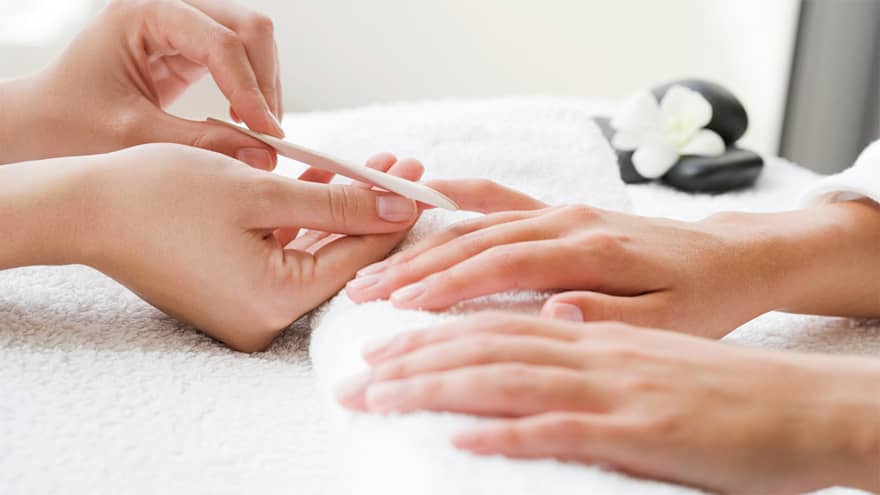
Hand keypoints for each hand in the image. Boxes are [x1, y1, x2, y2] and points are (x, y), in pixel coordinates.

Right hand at [0, 144, 422, 350]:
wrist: (85, 207)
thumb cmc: (162, 196)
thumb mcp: (260, 194)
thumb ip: (336, 204)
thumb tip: (399, 209)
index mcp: (274, 304)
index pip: (359, 258)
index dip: (395, 217)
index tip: (425, 183)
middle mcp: (265, 318)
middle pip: (340, 254)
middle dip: (371, 206)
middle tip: (407, 168)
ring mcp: (247, 307)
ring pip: (313, 248)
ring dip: (340, 206)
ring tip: (379, 166)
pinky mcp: (234, 290)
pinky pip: (282, 250)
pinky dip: (303, 218)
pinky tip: (330, 180)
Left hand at [1, 0, 282, 167]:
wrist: (41, 124)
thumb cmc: (68, 124)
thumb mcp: (133, 137)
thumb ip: (200, 144)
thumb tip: (262, 155)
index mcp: (143, 13)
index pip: (220, 40)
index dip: (250, 88)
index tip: (266, 135)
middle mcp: (168, 9)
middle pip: (249, 28)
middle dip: (264, 82)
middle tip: (266, 136)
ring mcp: (182, 26)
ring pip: (253, 41)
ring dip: (264, 87)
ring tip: (255, 134)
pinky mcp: (190, 50)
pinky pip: (241, 61)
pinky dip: (251, 92)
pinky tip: (241, 122)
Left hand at [335, 314, 879, 493]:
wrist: (795, 401)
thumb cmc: (713, 379)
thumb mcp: (640, 341)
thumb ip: (584, 331)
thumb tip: (536, 325)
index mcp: (587, 321)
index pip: (492, 313)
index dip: (430, 322)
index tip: (381, 337)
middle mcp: (590, 342)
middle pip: (482, 338)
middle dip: (410, 353)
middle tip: (354, 372)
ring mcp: (611, 383)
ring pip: (505, 372)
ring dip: (435, 383)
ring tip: (380, 394)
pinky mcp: (636, 426)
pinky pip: (559, 425)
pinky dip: (505, 429)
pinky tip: (459, 435)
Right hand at [346, 197, 879, 337]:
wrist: (733, 256)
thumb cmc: (703, 296)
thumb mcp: (671, 321)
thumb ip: (610, 317)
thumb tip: (551, 311)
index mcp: (593, 249)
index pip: (504, 265)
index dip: (449, 285)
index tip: (403, 306)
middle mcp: (569, 222)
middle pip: (477, 241)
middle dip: (416, 267)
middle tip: (364, 290)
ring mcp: (563, 212)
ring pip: (479, 224)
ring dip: (425, 246)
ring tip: (377, 267)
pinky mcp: (562, 212)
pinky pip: (501, 200)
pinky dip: (458, 201)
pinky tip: (424, 203)